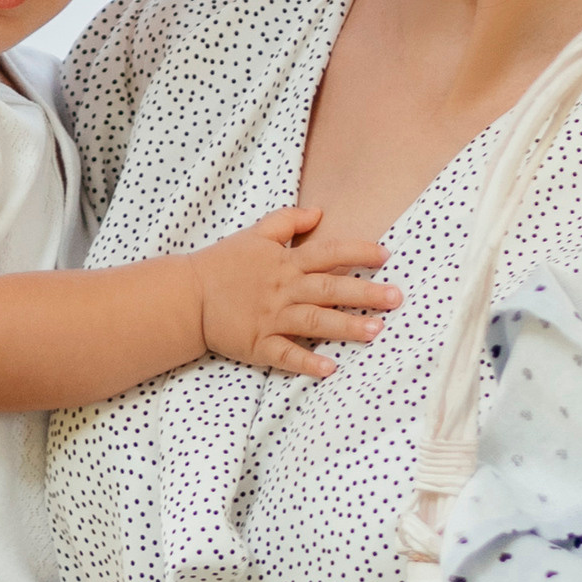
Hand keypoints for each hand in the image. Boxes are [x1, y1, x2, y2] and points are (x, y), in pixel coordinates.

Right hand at [195, 205, 399, 377]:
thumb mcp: (254, 235)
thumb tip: (319, 212)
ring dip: (346, 326)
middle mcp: (282, 289)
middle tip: (396, 298)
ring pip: (314, 321)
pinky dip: (307, 362)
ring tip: (376, 331)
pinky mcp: (258, 344)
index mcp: (284, 262)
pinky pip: (286, 355)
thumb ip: (286, 221)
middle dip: (364, 293)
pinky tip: (330, 369)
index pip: (327, 253)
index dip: (356, 252)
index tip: (384, 255)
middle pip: (329, 288)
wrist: (185, 297)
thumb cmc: (221, 265)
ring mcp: (271, 318)